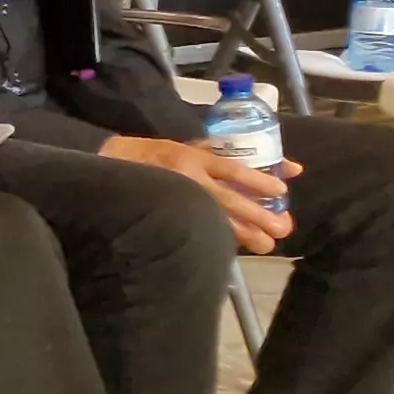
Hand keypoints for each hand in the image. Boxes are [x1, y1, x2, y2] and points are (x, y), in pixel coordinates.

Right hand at [104, 135, 296, 251]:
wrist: (108, 166)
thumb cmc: (155, 156)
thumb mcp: (189, 147)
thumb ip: (227, 154)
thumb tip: (286, 167)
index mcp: (191, 156)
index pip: (231, 168)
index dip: (258, 179)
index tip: (282, 190)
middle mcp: (184, 178)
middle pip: (227, 199)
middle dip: (257, 215)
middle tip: (282, 228)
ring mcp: (173, 197)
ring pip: (213, 218)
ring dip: (243, 233)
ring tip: (266, 245)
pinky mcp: (162, 214)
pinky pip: (194, 227)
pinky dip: (216, 236)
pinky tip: (232, 246)